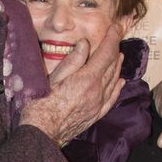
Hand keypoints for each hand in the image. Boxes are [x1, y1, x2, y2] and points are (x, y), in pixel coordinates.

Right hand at [20, 26, 124, 145]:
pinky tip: (120, 81)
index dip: (112, 38)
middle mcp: (97, 91)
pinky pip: (111, 98)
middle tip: (118, 35)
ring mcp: (98, 104)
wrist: (42, 133)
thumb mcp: (54, 77)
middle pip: (112, 65)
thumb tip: (85, 44)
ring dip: (117, 65)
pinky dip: (117, 87)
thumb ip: (72, 60)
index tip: (116, 27)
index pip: (106, 53)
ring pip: (113, 80)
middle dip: (116, 48)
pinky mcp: (95, 115)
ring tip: (119, 54)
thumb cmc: (41, 104)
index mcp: (87, 78)